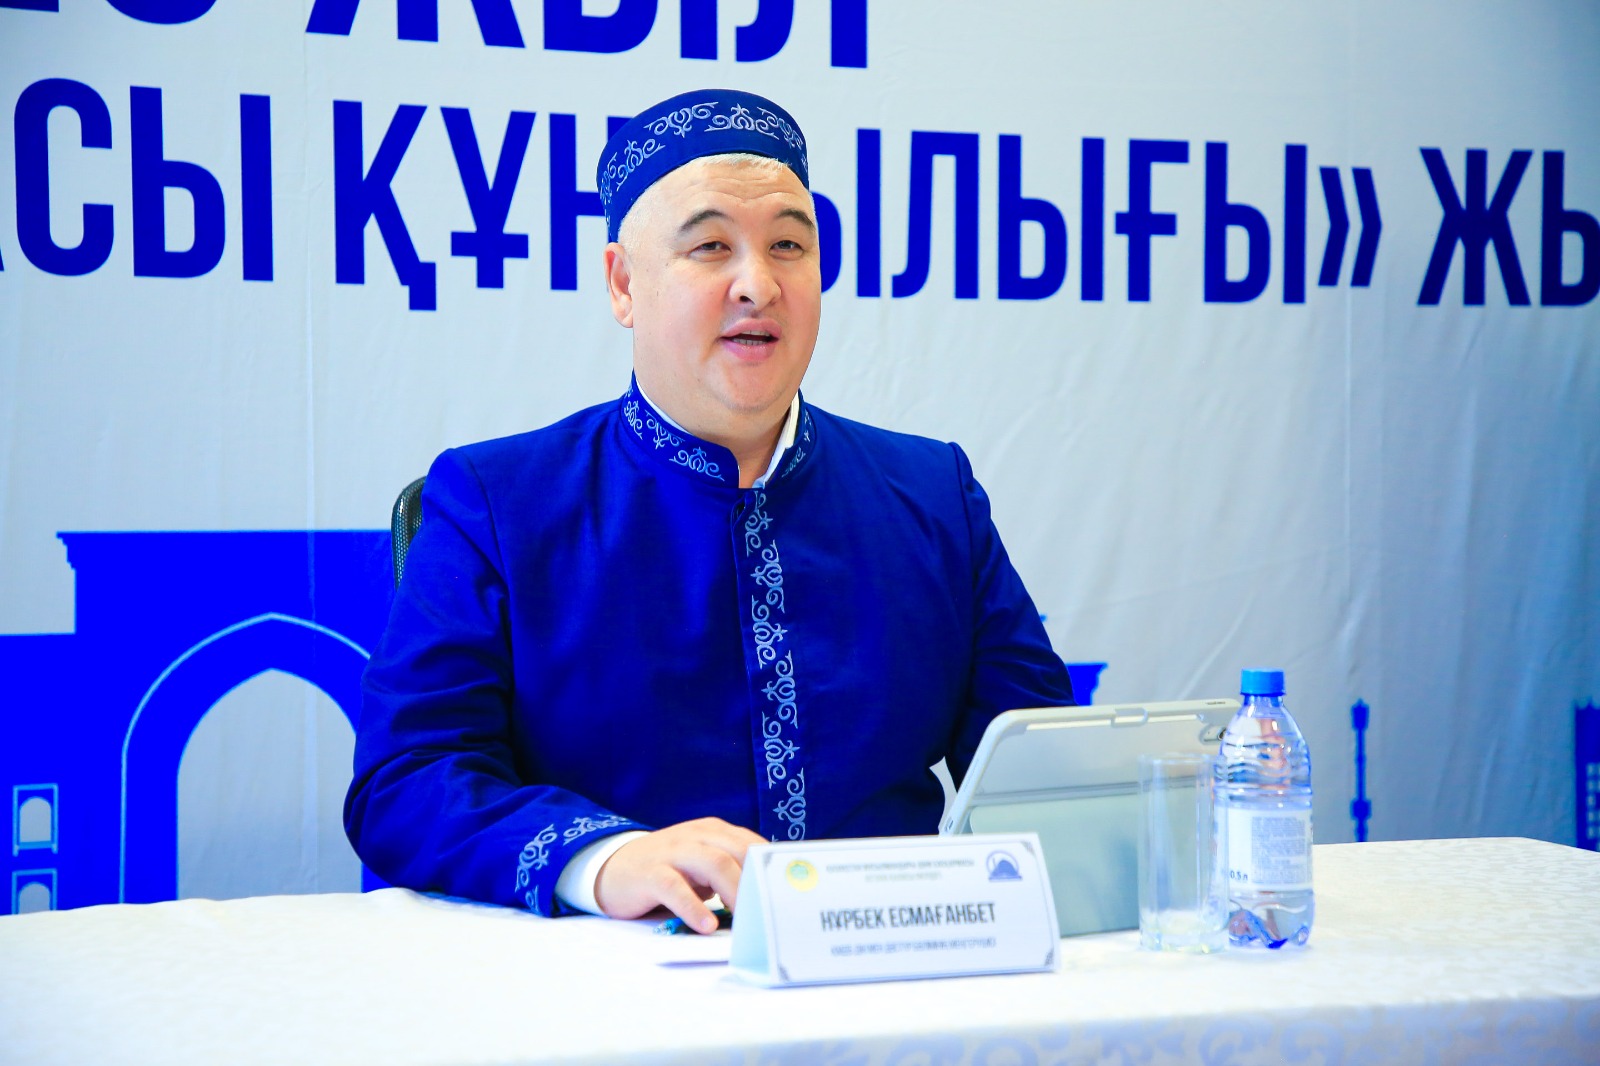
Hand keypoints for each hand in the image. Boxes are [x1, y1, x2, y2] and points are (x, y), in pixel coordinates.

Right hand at [593, 817, 763, 933]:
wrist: (613, 868)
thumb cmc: (668, 871)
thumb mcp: (701, 866)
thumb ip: (729, 873)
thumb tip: (767, 898)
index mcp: (713, 832)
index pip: (751, 844)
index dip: (772, 866)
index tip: (791, 890)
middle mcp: (696, 836)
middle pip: (737, 852)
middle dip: (758, 880)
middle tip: (773, 909)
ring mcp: (673, 852)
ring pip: (713, 863)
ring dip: (734, 891)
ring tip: (748, 918)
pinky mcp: (651, 873)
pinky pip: (675, 888)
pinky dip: (693, 907)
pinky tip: (706, 925)